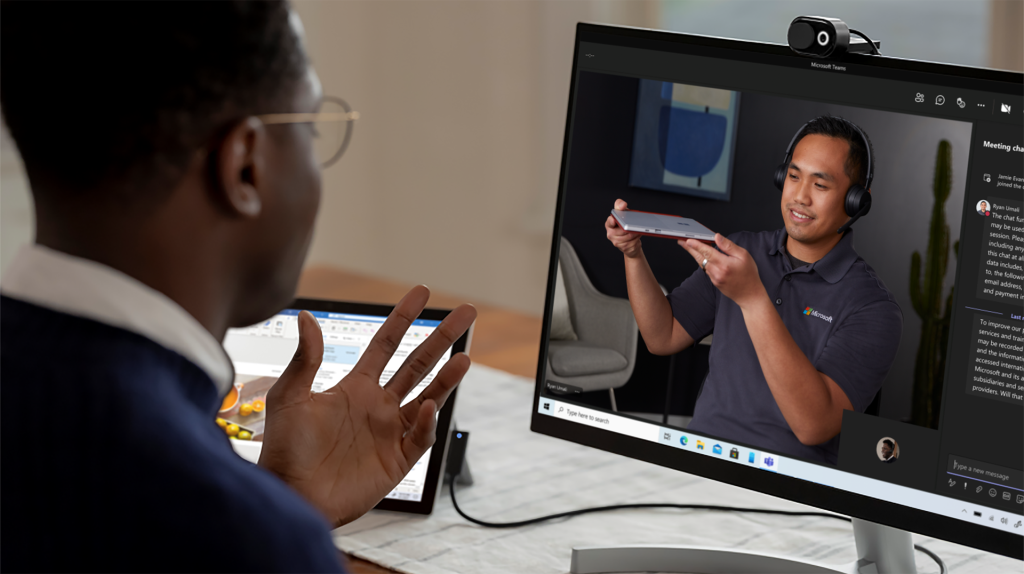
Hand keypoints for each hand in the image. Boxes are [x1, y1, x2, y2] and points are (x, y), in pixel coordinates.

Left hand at [257, 286, 475, 526]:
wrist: (290, 496)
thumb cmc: (282, 450)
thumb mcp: (289, 397)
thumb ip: (305, 358)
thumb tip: (306, 316)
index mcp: (354, 387)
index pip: (386, 344)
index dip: (404, 317)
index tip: (422, 293)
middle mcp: (377, 405)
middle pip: (418, 363)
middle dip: (442, 338)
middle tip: (465, 313)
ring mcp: (389, 432)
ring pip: (428, 396)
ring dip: (447, 378)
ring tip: (464, 357)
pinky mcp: (397, 460)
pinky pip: (420, 437)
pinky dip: (426, 421)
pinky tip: (426, 406)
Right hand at [605, 198, 642, 257]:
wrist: (631, 241)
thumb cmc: (626, 225)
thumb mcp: (623, 213)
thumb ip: (620, 205)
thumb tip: (622, 205)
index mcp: (609, 224)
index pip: (609, 222)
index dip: (611, 221)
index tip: (614, 220)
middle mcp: (610, 234)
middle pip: (622, 230)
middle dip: (629, 226)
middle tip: (634, 224)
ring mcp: (616, 242)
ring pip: (628, 236)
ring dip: (635, 232)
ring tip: (638, 228)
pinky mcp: (624, 247)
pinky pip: (632, 242)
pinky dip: (637, 238)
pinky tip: (638, 235)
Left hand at [679, 234, 766, 308]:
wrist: (750, 294)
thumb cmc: (749, 274)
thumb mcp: (744, 256)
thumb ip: (729, 246)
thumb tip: (717, 237)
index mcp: (725, 264)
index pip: (707, 252)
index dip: (697, 245)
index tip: (688, 240)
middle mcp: (717, 272)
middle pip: (700, 258)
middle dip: (690, 249)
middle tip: (681, 242)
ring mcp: (714, 278)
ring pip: (702, 264)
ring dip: (695, 255)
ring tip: (689, 246)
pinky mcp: (714, 282)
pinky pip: (706, 270)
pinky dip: (703, 262)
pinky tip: (701, 256)